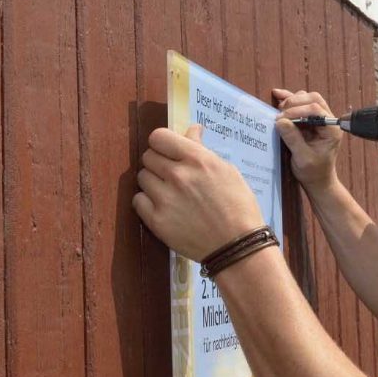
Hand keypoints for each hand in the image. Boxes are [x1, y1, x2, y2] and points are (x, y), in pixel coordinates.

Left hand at [133, 125, 264, 260]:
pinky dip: (148, 202)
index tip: (170, 152)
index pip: (159, 137)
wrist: (237, 246)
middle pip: (148, 156)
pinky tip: (164, 208)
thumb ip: (203, 151)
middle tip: (173, 175)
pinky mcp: (156, 220)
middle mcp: (178, 175)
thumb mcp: (228, 171)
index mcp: (198, 160)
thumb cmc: (239, 207)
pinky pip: (138, 200)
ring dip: (153, 182)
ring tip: (170, 194)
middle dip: (159, 163)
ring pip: (142, 178)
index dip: (163, 144)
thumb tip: (191, 131)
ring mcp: (164, 198)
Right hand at [273, 88, 341, 190]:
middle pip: (313, 99)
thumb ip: (293, 139)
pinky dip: (289, 100)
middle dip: (294, 103)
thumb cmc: (314, 172)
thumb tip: (280, 121)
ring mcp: (320, 119)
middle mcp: (328, 120)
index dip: (297, 110)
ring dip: (292, 101)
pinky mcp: (310, 120)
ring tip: (279, 111)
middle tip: (280, 114)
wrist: (317, 179)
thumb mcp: (303, 158)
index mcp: (331, 129)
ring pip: (307, 99)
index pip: (316, 109)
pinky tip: (278, 96)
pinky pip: (301, 105)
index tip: (282, 118)